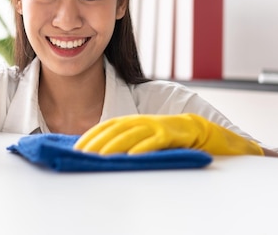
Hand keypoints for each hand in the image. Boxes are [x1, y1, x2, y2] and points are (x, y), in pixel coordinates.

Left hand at [73, 113, 263, 155]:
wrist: (201, 130)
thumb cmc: (168, 136)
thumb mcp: (145, 136)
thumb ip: (127, 140)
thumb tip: (102, 154)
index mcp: (133, 120)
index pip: (107, 126)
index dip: (91, 135)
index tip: (76, 147)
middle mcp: (142, 120)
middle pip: (114, 130)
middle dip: (96, 141)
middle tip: (82, 154)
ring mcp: (156, 126)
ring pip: (131, 135)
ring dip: (113, 146)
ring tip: (100, 156)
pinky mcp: (171, 134)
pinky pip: (154, 141)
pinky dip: (142, 148)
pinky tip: (131, 156)